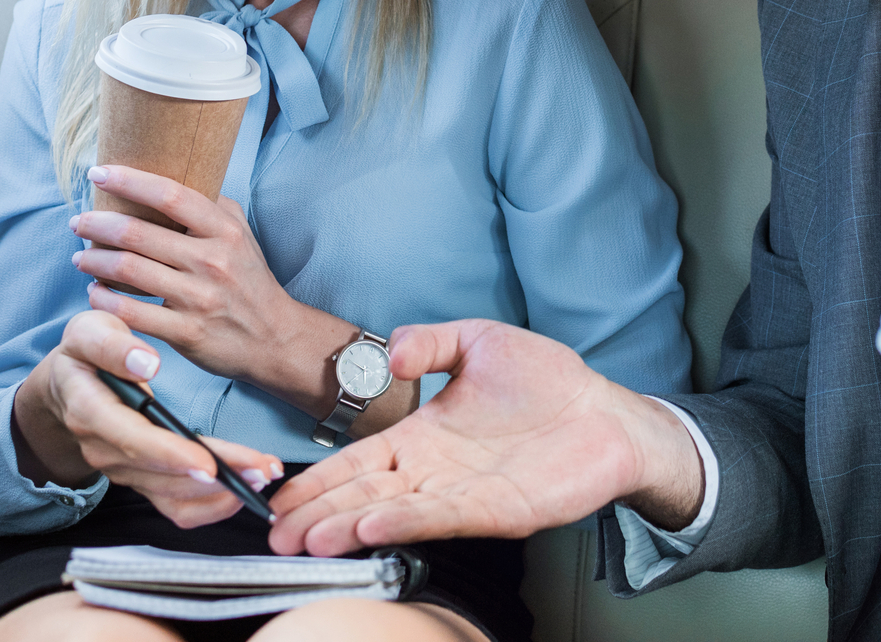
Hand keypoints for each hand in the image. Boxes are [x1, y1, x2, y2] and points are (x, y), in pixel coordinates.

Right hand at [11, 309, 281, 527]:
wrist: (69, 383)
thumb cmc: (87, 351)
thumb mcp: (89, 330)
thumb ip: (110, 344)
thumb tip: (145, 362)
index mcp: (88, 408)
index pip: (128, 437)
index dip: (166, 453)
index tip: (206, 464)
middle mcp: (103, 448)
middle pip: (160, 472)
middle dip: (212, 476)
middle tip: (259, 470)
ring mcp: (121, 469)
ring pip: (172, 493)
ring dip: (219, 492)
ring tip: (262, 474)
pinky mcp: (141, 479)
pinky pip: (173, 506)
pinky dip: (208, 506)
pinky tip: (241, 493)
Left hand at [74, 165, 297, 378]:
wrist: (276, 338)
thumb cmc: (250, 281)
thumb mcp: (241, 235)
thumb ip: (211, 206)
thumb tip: (172, 177)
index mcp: (224, 230)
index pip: (170, 195)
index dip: (129, 180)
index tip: (98, 173)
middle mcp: (212, 261)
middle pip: (138, 233)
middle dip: (96, 224)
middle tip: (77, 222)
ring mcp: (199, 298)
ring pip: (128, 271)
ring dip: (93, 260)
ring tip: (81, 257)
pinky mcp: (187, 332)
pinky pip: (132, 313)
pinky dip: (104, 300)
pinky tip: (94, 293)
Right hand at [265, 319, 703, 556]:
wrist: (605, 411)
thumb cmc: (546, 379)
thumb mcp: (477, 340)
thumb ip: (428, 342)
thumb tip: (389, 355)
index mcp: (424, 435)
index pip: (359, 461)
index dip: (319, 479)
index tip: (279, 497)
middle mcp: (436, 471)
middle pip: (364, 495)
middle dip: (317, 515)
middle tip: (275, 534)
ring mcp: (464, 493)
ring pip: (394, 512)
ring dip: (349, 526)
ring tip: (308, 540)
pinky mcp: (499, 510)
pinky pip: (443, 516)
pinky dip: (404, 521)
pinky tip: (369, 527)